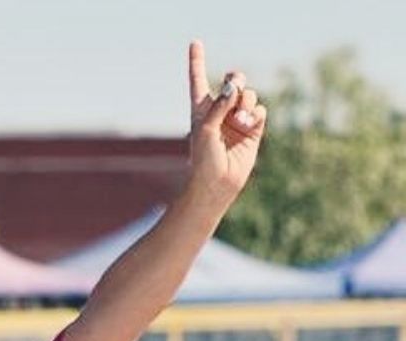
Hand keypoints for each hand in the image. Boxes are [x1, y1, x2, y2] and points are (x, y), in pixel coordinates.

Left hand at [185, 40, 267, 204]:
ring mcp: (237, 119)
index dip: (197, 61)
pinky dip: (255, 113)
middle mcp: (219, 111)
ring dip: (245, 102)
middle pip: (232, 82)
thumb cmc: (203, 158)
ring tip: (239, 119)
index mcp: (201, 109)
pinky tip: (247, 124)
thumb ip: (219, 105)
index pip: (198, 79)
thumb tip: (232, 85)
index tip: (195, 42)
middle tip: (234, 82)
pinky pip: (260, 110)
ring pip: (248, 95)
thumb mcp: (206, 129)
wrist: (217, 183)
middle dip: (235, 79)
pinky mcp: (253, 129)